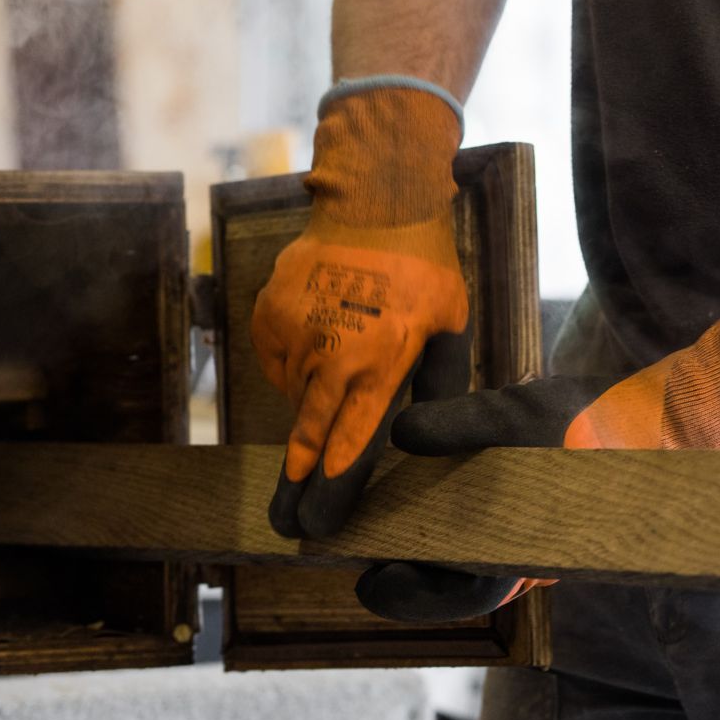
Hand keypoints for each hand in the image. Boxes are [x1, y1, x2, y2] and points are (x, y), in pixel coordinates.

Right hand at [250, 81, 468, 538]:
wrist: (374, 204)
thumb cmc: (422, 268)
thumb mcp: (449, 327)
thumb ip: (434, 383)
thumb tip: (424, 433)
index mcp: (382, 360)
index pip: (351, 436)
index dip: (334, 481)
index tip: (317, 516)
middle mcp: (333, 352)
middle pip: (309, 428)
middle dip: (299, 474)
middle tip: (286, 512)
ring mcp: (296, 330)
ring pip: (293, 391)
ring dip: (308, 399)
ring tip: (336, 370)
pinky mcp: (270, 311)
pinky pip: (276, 357)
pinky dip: (292, 362)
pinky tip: (317, 339)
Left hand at [355, 296, 719, 621]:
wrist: (650, 420)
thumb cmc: (588, 422)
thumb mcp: (520, 411)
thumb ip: (462, 422)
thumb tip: (401, 433)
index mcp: (528, 550)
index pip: (462, 594)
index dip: (409, 595)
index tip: (366, 584)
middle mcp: (525, 554)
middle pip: (453, 578)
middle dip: (404, 566)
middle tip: (353, 547)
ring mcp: (526, 536)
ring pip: (462, 553)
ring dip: (418, 538)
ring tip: (371, 516)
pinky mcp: (524, 511)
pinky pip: (476, 524)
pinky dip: (442, 512)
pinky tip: (410, 483)